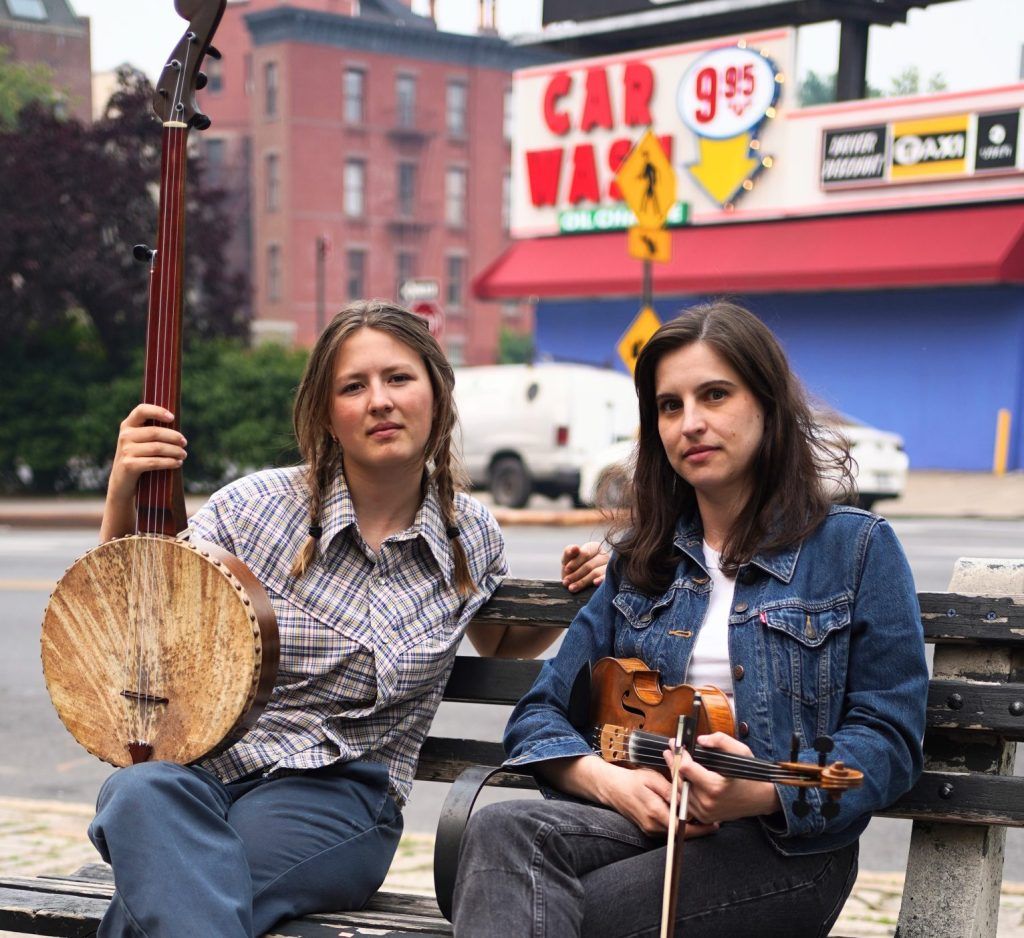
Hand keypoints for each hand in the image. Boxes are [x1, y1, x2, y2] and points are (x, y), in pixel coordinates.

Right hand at [108, 404, 186, 500]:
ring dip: (175, 451)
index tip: (172, 418)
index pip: (141, 410)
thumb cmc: (138, 458)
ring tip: (183, 455)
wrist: (122, 483)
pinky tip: (177, 463)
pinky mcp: (129, 465)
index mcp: (128, 425)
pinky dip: (169, 462)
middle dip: (174, 437)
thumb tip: (177, 426)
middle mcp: (125, 436)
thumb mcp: (142, 442)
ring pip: (157, 448)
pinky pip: (154, 462)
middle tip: (184, 443)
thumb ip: (154, 432)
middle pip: (155, 432)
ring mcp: (125, 450)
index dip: (157, 411)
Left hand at [560, 541, 608, 592]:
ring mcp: (609, 567)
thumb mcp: (568, 559)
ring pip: (596, 573)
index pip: (585, 554)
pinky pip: (605, 579)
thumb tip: (575, 548)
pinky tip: (595, 583)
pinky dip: (600, 580)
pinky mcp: (611, 578)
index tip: (566, 569)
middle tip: (566, 582)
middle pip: (590, 565)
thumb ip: (569, 552)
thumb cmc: (573, 568)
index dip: (575, 562)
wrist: (577, 582)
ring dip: (582, 581)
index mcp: (594, 547)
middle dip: (576, 574)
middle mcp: (604, 556)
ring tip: (572, 588)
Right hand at [593, 762, 716, 838]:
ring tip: (702, 819)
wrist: (612, 788)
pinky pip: (668, 831)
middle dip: (698, 830)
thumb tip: (685, 800)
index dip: (700, 828)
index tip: (713, 825)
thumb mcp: (652, 779)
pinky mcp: (648, 829)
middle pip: (681, 834)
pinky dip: (678, 827)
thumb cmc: (632, 780)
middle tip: (713, 824)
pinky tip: (685, 818)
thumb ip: (670, 790)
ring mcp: (649, 829)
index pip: (682, 827)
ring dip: (688, 828)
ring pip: (675, 834)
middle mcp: (652, 825)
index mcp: (654, 811)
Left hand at [667, 733, 780, 824]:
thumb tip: (700, 740)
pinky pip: (685, 802)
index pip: (686, 769)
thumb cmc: (750, 775)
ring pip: (680, 791)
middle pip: (679, 780)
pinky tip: (680, 777)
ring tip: (673, 761)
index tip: (676, 744)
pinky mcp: (704, 817)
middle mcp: (707, 802)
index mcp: (715, 787)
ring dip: (675, 775)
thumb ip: (721, 740)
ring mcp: (705, 812)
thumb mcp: (740, 751)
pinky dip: (681, 789)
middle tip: (669, 750)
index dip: (679, 755)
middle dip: (673, 763)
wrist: (760, 798)